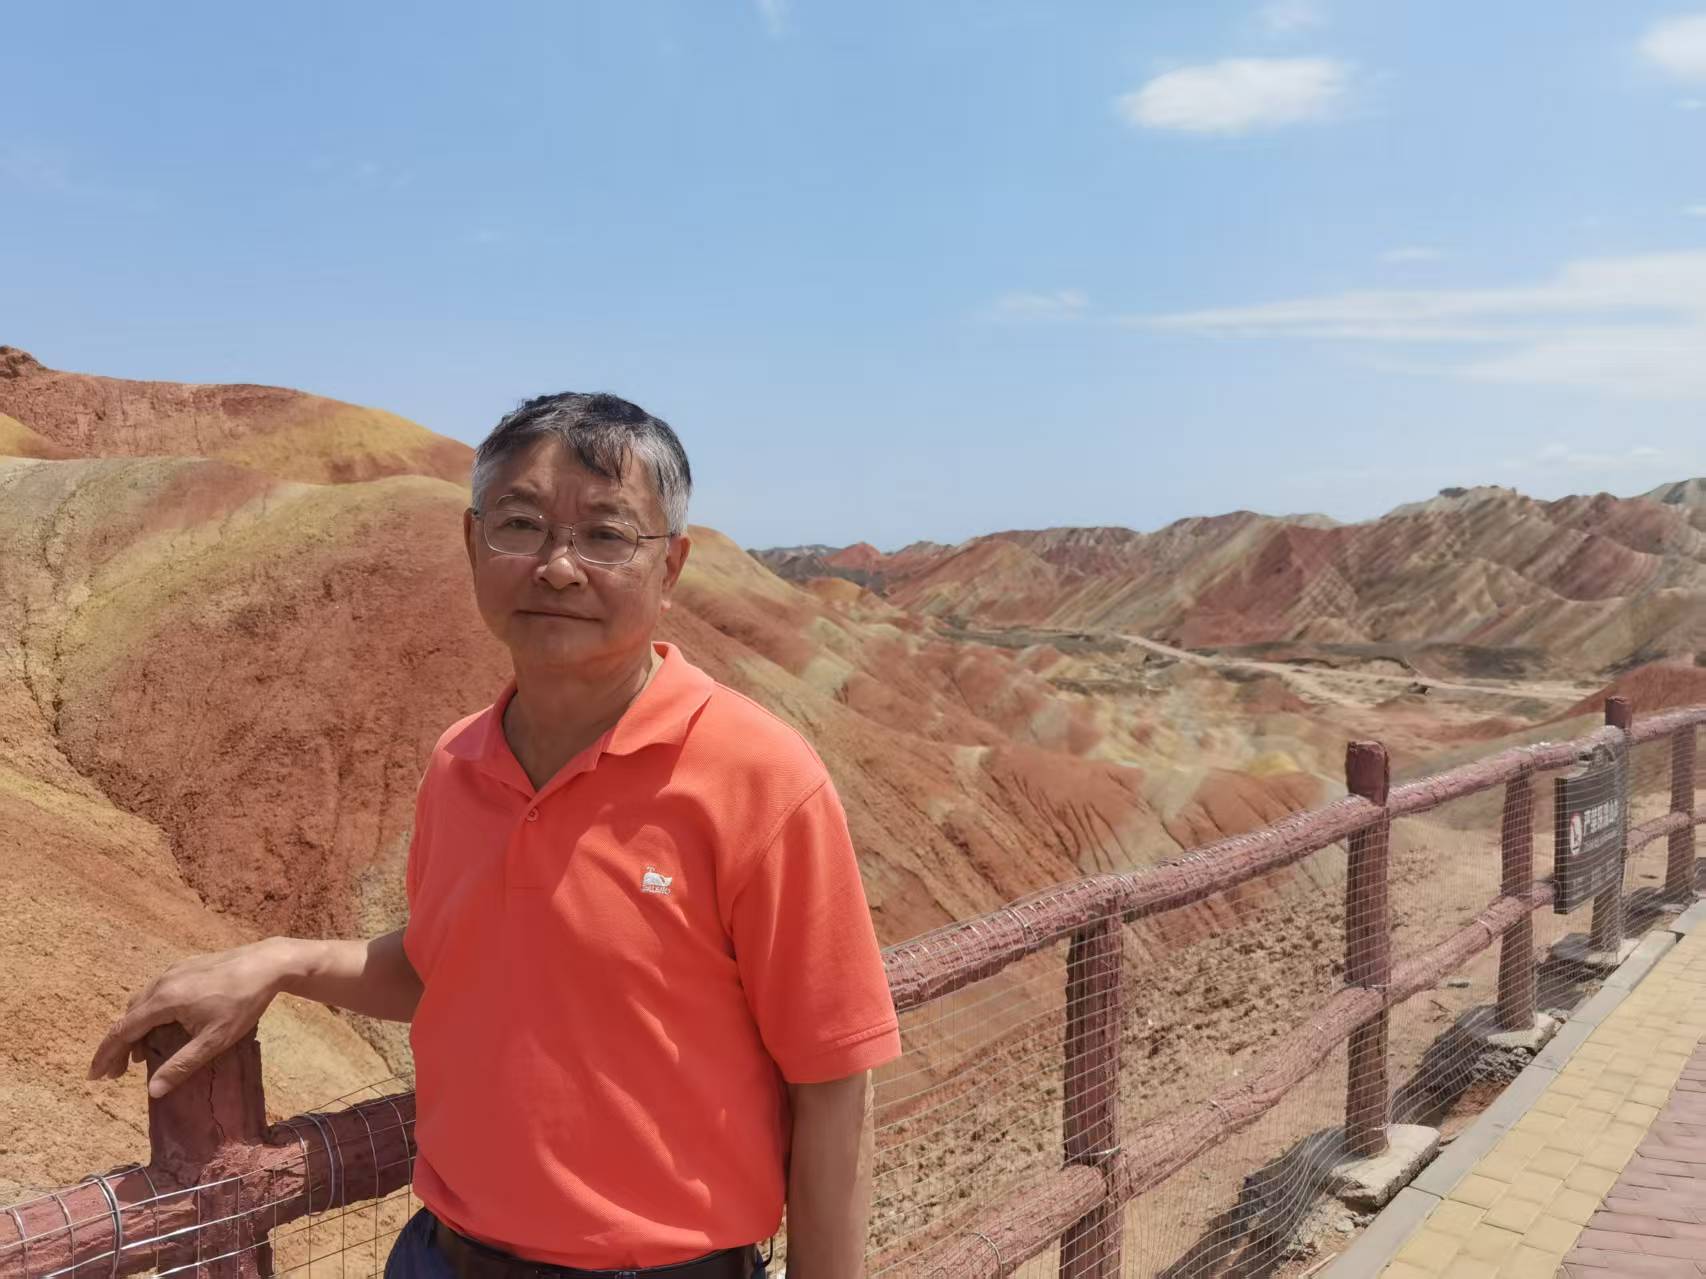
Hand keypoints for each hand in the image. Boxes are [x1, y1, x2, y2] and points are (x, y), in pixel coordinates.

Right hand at [87, 938, 291, 1097]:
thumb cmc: (243, 1002)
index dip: (106, 1055)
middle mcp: (161, 982)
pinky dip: (150, 1013)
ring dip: (136, 1028)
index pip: (122, 1031)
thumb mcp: (214, 1041)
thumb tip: (152, 1091)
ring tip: (142, 1054)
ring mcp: (174, 970)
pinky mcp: (186, 966)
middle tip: (119, 1072)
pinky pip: (157, 992)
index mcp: (163, 1000)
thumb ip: (181, 1065)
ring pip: (142, 1003)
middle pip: (128, 1017)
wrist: (268, 962)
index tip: (96, 1076)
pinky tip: (163, 1025)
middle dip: (120, 1046)